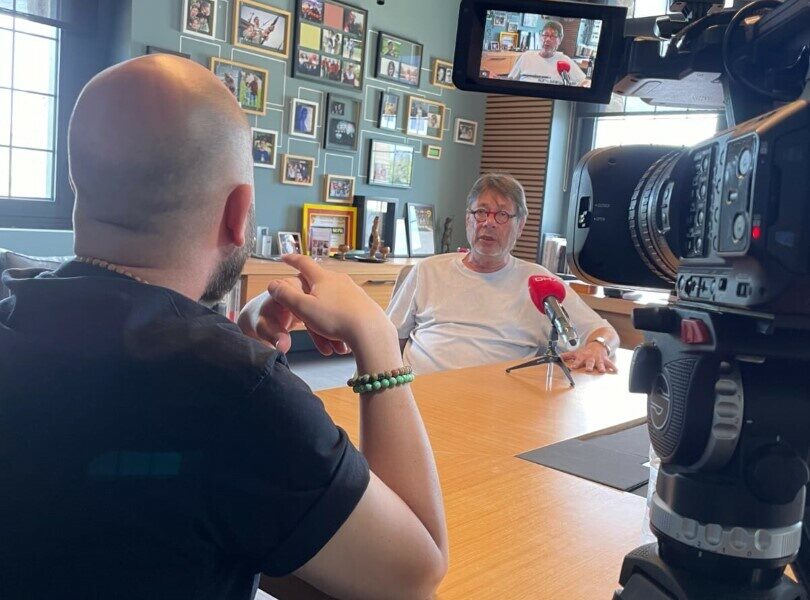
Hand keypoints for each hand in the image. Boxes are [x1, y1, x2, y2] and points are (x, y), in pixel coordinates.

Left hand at [237, 275, 348, 355]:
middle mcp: (302, 288)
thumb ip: (274, 335)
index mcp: (290, 286)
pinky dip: (331, 331)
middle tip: (340, 345)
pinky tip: (338, 345)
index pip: (310, 297)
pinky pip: (324, 318)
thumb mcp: (264, 328)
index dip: (320, 316)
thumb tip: (283, 346)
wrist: (260, 320)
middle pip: (322, 306)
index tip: (330, 333)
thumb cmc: (260, 320)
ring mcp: (309, 296)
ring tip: (341, 349)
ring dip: (335, 331)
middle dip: (333, 326)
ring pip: (326, 313)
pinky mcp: (312, 305)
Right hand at [262, 254, 395, 354]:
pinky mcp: (363, 302)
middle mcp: (339, 279)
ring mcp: (353, 289)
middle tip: (301, 297)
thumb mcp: (304, 309)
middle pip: (319, 279)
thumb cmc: (334, 319)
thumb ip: (286, 296)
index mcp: (323, 278)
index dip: (292, 260)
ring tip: (321, 325)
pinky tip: (337, 329)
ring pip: (332, 295)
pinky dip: (336, 316)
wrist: (370, 330)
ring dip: (324, 308)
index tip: (284, 257)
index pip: (304, 263)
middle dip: (309, 288)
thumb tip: (272, 284)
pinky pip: (344, 305)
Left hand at [561, 342, 616, 373]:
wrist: (598, 344)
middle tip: (589, 369)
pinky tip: (616, 370)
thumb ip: (567, 356)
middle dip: (589, 366)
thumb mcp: (577, 352)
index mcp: (583, 357)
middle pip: (590, 362)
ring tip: (603, 371)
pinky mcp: (605, 359)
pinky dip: (613, 367)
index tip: (573, 366)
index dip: (575, 363)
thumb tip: (558, 357)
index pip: (578, 360)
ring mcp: (598, 359)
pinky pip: (610, 363)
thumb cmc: (586, 351)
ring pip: (600, 363)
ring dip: (601, 367)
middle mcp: (591, 358)